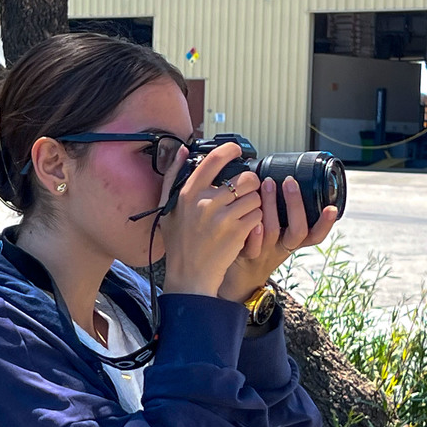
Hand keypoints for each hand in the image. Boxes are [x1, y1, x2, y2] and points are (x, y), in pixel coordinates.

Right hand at [159, 143, 262, 296]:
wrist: (189, 276)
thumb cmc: (179, 244)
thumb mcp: (168, 209)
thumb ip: (173, 177)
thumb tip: (183, 151)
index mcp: (188, 194)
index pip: (213, 160)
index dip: (230, 150)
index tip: (237, 150)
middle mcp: (205, 203)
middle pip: (245, 179)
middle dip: (250, 184)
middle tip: (246, 191)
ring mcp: (222, 218)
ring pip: (255, 197)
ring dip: (254, 204)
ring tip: (242, 214)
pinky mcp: (237, 233)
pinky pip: (258, 215)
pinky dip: (255, 220)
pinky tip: (244, 228)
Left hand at [217, 175, 338, 303]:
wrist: (238, 277)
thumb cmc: (258, 246)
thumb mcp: (276, 233)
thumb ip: (280, 212)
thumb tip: (280, 174)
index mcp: (292, 242)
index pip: (315, 235)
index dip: (325, 223)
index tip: (332, 207)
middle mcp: (282, 247)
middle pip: (298, 231)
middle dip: (295, 204)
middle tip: (290, 181)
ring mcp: (265, 252)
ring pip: (273, 231)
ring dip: (271, 205)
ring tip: (267, 183)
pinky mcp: (246, 255)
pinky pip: (252, 247)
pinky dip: (254, 233)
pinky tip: (254, 219)